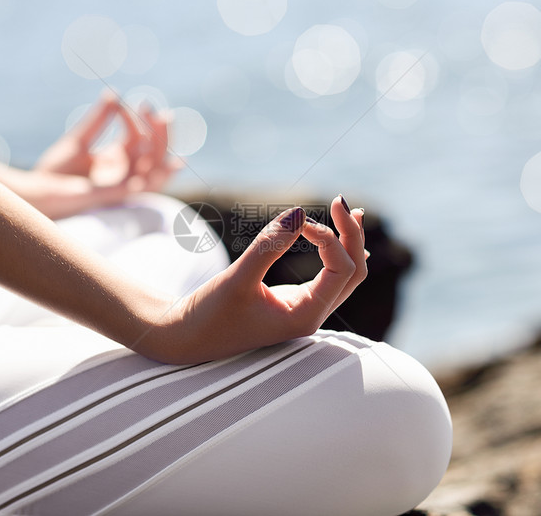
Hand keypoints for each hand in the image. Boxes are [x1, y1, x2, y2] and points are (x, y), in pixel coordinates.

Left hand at [32, 90, 181, 216]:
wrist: (38, 191)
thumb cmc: (56, 170)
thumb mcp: (79, 139)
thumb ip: (98, 119)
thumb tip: (114, 94)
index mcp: (117, 160)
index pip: (137, 138)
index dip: (136, 120)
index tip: (123, 103)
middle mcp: (123, 173)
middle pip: (154, 155)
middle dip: (161, 133)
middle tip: (163, 112)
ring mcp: (119, 186)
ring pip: (153, 170)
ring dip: (160, 147)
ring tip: (163, 123)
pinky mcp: (110, 195)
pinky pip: (136, 186)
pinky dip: (147, 173)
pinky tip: (148, 152)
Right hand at [151, 196, 367, 363]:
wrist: (186, 338)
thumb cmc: (209, 314)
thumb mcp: (237, 277)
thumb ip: (269, 246)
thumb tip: (299, 213)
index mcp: (305, 317)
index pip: (341, 270)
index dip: (328, 238)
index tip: (299, 221)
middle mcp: (312, 315)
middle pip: (353, 272)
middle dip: (350, 235)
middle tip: (339, 201)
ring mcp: (305, 310)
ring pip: (345, 275)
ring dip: (349, 242)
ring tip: (349, 211)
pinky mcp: (293, 302)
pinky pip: (328, 278)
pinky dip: (336, 253)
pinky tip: (338, 235)